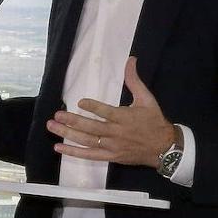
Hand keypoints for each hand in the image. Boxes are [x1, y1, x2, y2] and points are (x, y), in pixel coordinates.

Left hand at [48, 57, 175, 168]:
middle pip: (92, 128)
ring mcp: (113, 147)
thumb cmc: (154, 121)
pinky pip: (90, 155)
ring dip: (68, 134)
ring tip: (53, 126)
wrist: (165, 147)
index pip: (106, 112)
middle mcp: (117, 133)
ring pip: (87, 141)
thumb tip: (130, 60)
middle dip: (73, 121)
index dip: (93, 107)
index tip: (80, 102)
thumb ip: (134, 80)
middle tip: (57, 115)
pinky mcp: (111, 157)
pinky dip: (74, 152)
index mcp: (125, 117)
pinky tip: (59, 147)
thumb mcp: (147, 99)